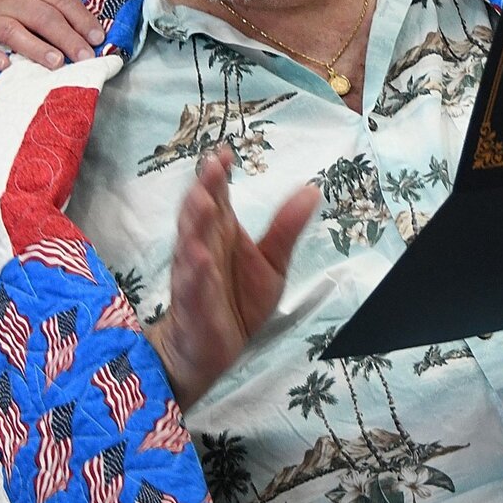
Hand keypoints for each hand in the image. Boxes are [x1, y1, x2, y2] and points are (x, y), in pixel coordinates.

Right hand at [146, 147, 319, 409]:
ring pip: (190, 242)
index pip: (217, 196)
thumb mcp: (271, 262)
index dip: (218, 175)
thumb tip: (312, 189)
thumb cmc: (237, 301)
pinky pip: (192, 284)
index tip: (226, 152)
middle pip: (201, 212)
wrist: (211, 351)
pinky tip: (200, 256)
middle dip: (204, 189)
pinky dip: (195, 270)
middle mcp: (203, 246)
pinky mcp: (193, 302)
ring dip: (194, 221)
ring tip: (203, 200)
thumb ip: (285, 227)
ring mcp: (194, 273)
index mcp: (220, 232)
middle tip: (212, 165)